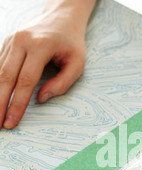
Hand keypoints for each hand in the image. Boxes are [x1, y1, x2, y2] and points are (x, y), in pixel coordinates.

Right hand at [0, 0, 95, 128]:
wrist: (62, 18)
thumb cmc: (71, 43)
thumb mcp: (77, 64)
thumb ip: (62, 83)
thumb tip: (40, 99)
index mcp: (40, 46)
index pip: (25, 81)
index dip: (17, 104)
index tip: (11, 122)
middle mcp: (21, 41)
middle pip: (6, 77)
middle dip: (0, 103)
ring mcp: (10, 40)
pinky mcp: (6, 43)